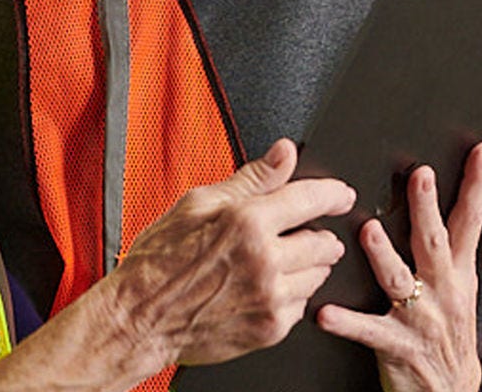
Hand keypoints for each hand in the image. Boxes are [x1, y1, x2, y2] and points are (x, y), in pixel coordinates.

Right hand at [106, 138, 355, 368]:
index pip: (311, 198)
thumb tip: (284, 153)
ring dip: (306, 266)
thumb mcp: (198, 204)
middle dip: (318, 234)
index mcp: (247, 222)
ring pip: (318, 275)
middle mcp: (265, 260)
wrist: (140, 319)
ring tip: (273, 262)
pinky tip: (263, 288)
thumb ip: (251, 179)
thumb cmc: (160, 262)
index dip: (333, 193)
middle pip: (325, 242)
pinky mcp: (271, 328)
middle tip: (298, 233)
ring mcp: (270, 298)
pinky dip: (291, 294)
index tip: (341, 195)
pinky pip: (302, 305)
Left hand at [315, 141, 481, 391]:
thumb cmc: (445, 334)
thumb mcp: (457, 289)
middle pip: (436, 241)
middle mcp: (444, 291)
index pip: (470, 219)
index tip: (481, 149)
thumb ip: (445, 249)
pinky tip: (325, 313)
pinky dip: (347, 322)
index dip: (477, 183)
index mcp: (457, 272)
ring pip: (400, 280)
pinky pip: (370, 332)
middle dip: (427, 208)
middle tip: (419, 175)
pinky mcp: (399, 347)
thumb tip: (432, 199)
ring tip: (367, 231)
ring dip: (384, 254)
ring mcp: (422, 319)